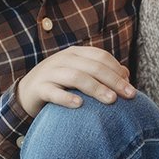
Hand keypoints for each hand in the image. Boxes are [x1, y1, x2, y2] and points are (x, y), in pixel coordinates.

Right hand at [14, 45, 136, 116]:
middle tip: (129, 95)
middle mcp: (63, 59)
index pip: (101, 57)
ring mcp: (50, 73)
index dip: (117, 70)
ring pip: (76, 77)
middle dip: (113, 80)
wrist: (27, 91)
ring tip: (111, 100)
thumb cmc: (60, 84)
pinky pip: (53, 92)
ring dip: (95, 88)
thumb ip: (101, 73)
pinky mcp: (39, 88)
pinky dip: (67, 98)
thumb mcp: (80, 74)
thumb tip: (126, 76)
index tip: (131, 87)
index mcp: (76, 53)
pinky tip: (80, 105)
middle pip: (93, 66)